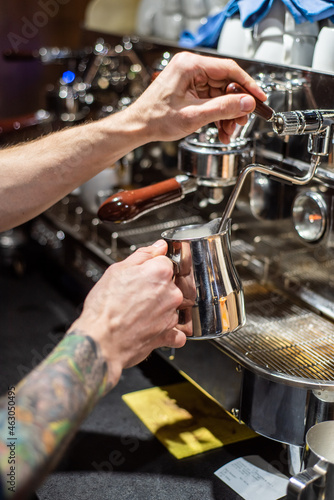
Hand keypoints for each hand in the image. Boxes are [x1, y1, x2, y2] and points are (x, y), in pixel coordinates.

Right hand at [69, 240, 185, 387]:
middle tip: (135, 295)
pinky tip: (152, 328)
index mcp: (160, 272)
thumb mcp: (116, 270)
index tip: (141, 275)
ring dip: (159, 308)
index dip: (151, 268)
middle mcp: (171, 293)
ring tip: (137, 313)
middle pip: (169, 283)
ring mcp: (172, 315)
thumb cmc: (104, 308)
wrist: (100, 341)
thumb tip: (158, 247)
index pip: (165, 262)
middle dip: (155, 288)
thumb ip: (142, 255)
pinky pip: (177, 330)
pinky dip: (168, 330)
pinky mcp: (169, 334)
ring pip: (172, 305)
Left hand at [128, 51, 266, 143]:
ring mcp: (190, 79)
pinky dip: (218, 114)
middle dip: (235, 105)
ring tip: (229, 131)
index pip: (228, 70)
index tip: (259, 98)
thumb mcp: (194, 115)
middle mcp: (190, 68)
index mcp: (190, 66)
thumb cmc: (156, 119)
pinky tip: (221, 128)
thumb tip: (246, 103)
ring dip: (227, 113)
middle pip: (225, 83)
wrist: (138, 127)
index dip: (247, 85)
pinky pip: (211, 100)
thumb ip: (223, 108)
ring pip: (220, 94)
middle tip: (242, 121)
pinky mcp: (189, 90)